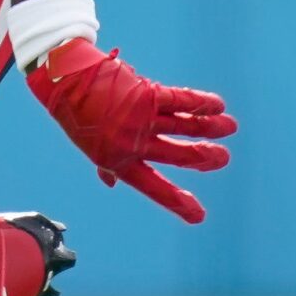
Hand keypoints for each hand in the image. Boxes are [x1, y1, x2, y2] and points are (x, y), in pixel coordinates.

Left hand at [25, 38, 234, 224]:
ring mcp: (139, 118)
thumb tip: (110, 183)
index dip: (176, 202)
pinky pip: (179, 100)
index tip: (198, 215)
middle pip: (177, 155)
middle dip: (204, 158)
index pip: (152, 187)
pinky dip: (200, 102)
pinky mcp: (145, 94)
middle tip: (224, 158)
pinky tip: (217, 104)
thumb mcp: (90, 146)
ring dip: (210, 127)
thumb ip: (106, 166)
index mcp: (118, 162)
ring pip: (183, 126)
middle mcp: (131, 143)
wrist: (65, 80)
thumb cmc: (79, 116)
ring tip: (230, 127)